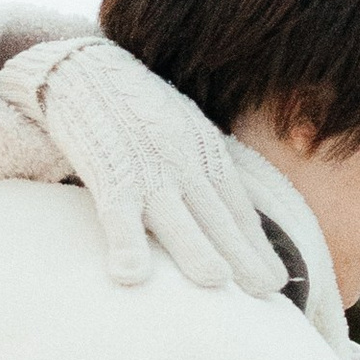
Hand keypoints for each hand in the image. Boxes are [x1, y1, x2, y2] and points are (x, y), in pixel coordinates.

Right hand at [0, 35, 284, 297]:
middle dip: (243, 256)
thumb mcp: (181, 134)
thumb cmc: (134, 110)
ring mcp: (147, 170)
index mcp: (205, 155)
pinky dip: (125, 243)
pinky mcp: (109, 172)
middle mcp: (184, 163)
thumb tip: (224, 216)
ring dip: (196, 249)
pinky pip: (117, 215)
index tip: (275, 282)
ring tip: (216, 282)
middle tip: (267, 291)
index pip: (237, 208)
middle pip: (217, 217)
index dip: (256, 246)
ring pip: (176, 217)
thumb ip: (202, 172)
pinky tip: (131, 275)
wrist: (85, 67)